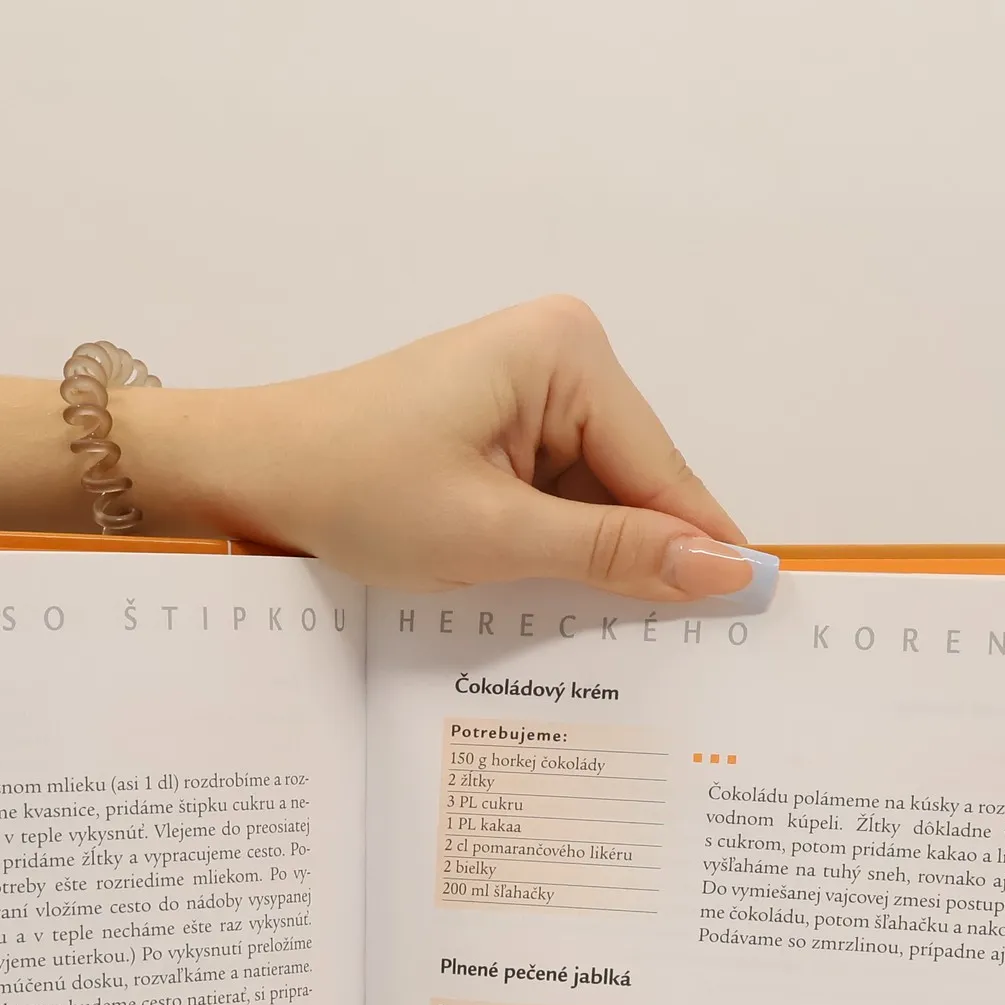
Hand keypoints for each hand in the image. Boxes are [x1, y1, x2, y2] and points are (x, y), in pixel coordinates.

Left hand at [133, 296, 774, 603]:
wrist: (251, 475)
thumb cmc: (351, 487)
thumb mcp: (493, 533)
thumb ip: (613, 552)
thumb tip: (724, 568)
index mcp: (567, 352)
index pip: (662, 470)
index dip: (700, 550)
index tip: (753, 617)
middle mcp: (561, 354)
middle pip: (637, 482)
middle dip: (634, 557)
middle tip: (661, 651)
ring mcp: (531, 390)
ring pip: (599, 499)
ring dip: (587, 558)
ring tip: (571, 620)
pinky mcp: (502, 426)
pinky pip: (558, 498)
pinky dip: (552, 547)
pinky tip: (534, 589)